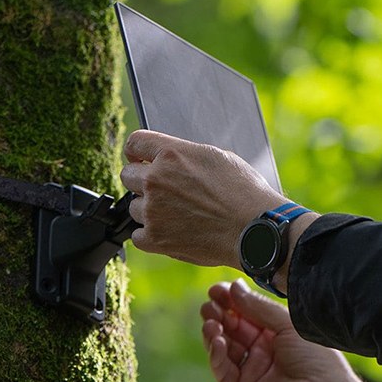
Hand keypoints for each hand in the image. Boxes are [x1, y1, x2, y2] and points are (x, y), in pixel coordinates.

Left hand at [120, 130, 284, 267]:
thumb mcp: (218, 158)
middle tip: (167, 192)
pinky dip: (152, 235)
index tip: (140, 160)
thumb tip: (174, 161)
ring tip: (179, 215)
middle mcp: (156, 179)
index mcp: (172, 154)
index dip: (137, 152)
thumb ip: (186, 157)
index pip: (135, 143)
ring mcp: (152, 210)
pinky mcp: (155, 238)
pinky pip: (138, 235)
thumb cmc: (245, 193)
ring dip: (150, 210)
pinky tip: (174, 232)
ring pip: (134, 207)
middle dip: (143, 182)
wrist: (254, 228)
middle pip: (127, 176)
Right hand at [200, 279, 356, 381]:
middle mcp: (265, 351)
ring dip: (214, 334)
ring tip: (210, 322)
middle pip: (233, 329)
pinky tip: (217, 341)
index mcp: (279, 333)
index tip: (216, 289)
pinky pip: (224, 371)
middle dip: (219, 315)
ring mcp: (253, 371)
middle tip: (208, 304)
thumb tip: (234, 287)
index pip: (249, 313)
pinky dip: (216, 355)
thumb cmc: (315, 356)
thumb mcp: (288, 323)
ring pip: (224, 349)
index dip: (232, 301)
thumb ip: (259, 307)